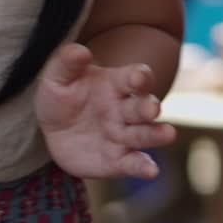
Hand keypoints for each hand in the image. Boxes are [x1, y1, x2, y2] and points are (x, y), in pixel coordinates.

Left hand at [35, 43, 175, 179]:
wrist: (54, 132)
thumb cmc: (60, 97)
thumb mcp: (57, 78)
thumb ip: (67, 63)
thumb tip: (80, 51)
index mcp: (116, 84)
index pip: (135, 77)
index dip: (139, 77)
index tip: (138, 78)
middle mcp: (125, 110)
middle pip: (143, 106)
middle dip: (149, 107)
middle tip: (152, 108)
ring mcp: (124, 136)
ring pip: (144, 134)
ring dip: (156, 135)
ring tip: (168, 134)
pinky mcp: (118, 161)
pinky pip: (133, 164)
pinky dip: (144, 167)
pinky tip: (152, 171)